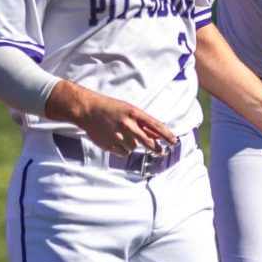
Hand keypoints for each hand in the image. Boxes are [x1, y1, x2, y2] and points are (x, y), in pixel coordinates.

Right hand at [45, 80, 176, 153]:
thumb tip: (158, 135)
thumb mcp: (129, 110)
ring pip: (134, 147)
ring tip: (121, 135)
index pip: (155, 126)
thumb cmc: (111, 108)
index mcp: (134, 113)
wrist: (87, 110)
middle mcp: (127, 125)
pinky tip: (114, 139)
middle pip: (148, 142)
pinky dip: (122, 149)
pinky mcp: (110, 145)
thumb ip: (143, 123)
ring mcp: (118, 136)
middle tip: (161, 152)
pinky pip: (123, 152)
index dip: (167, 135)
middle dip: (156, 148)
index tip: (174, 141)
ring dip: (132, 144)